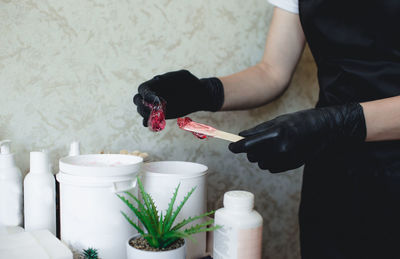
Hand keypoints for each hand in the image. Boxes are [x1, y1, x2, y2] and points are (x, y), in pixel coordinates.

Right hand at [133, 70, 223, 126]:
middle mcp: (153, 94)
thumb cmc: (191, 83)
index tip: (155, 100)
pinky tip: (155, 124)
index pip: (143, 89)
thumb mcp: (184, 76)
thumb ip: (172, 77)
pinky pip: (150, 120)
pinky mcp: (161, 115)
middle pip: (138, 100)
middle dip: (142, 105)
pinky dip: (149, 123)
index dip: (145, 95)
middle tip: (153, 110)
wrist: (198, 95)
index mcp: (156, 83)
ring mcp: (155, 105)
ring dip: (146, 115)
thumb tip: (159, 79)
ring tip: (157, 117)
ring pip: (142, 110)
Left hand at [229, 103, 365, 172]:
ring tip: (272, 145)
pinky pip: (272, 168)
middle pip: (253, 156)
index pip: (248, 145)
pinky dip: (272, 162)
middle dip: (250, 150)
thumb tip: (240, 136)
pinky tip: (280, 151)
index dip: (236, 147)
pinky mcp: (291, 165)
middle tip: (255, 142)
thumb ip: (258, 130)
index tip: (231, 146)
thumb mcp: (278, 120)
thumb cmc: (300, 121)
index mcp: (276, 133)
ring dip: (261, 156)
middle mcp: (281, 148)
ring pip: (262, 163)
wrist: (325, 130)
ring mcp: (287, 159)